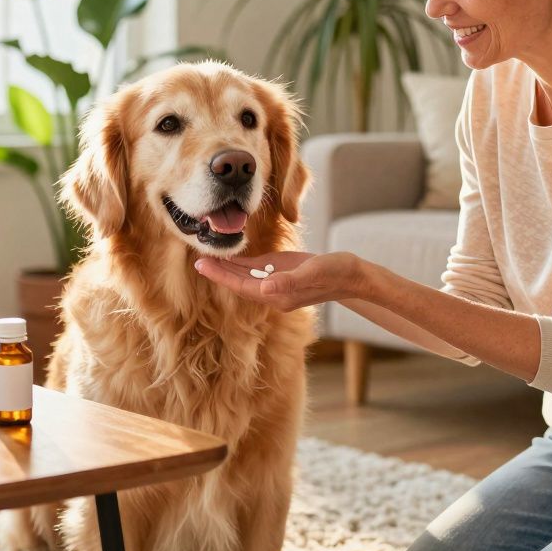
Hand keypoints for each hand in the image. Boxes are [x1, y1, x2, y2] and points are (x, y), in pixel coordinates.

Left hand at [194, 251, 368, 310]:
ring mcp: (278, 283)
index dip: (221, 276)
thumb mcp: (313, 273)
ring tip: (208, 256)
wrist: (354, 276)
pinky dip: (243, 264)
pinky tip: (232, 256)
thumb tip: (265, 289)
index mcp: (278, 294)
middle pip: (239, 282)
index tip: (201, 265)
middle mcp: (274, 291)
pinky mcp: (284, 273)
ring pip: (246, 276)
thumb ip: (289, 282)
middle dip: (219, 272)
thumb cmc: (336, 272)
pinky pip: (258, 270)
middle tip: (196, 259)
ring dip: (228, 268)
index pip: (242, 285)